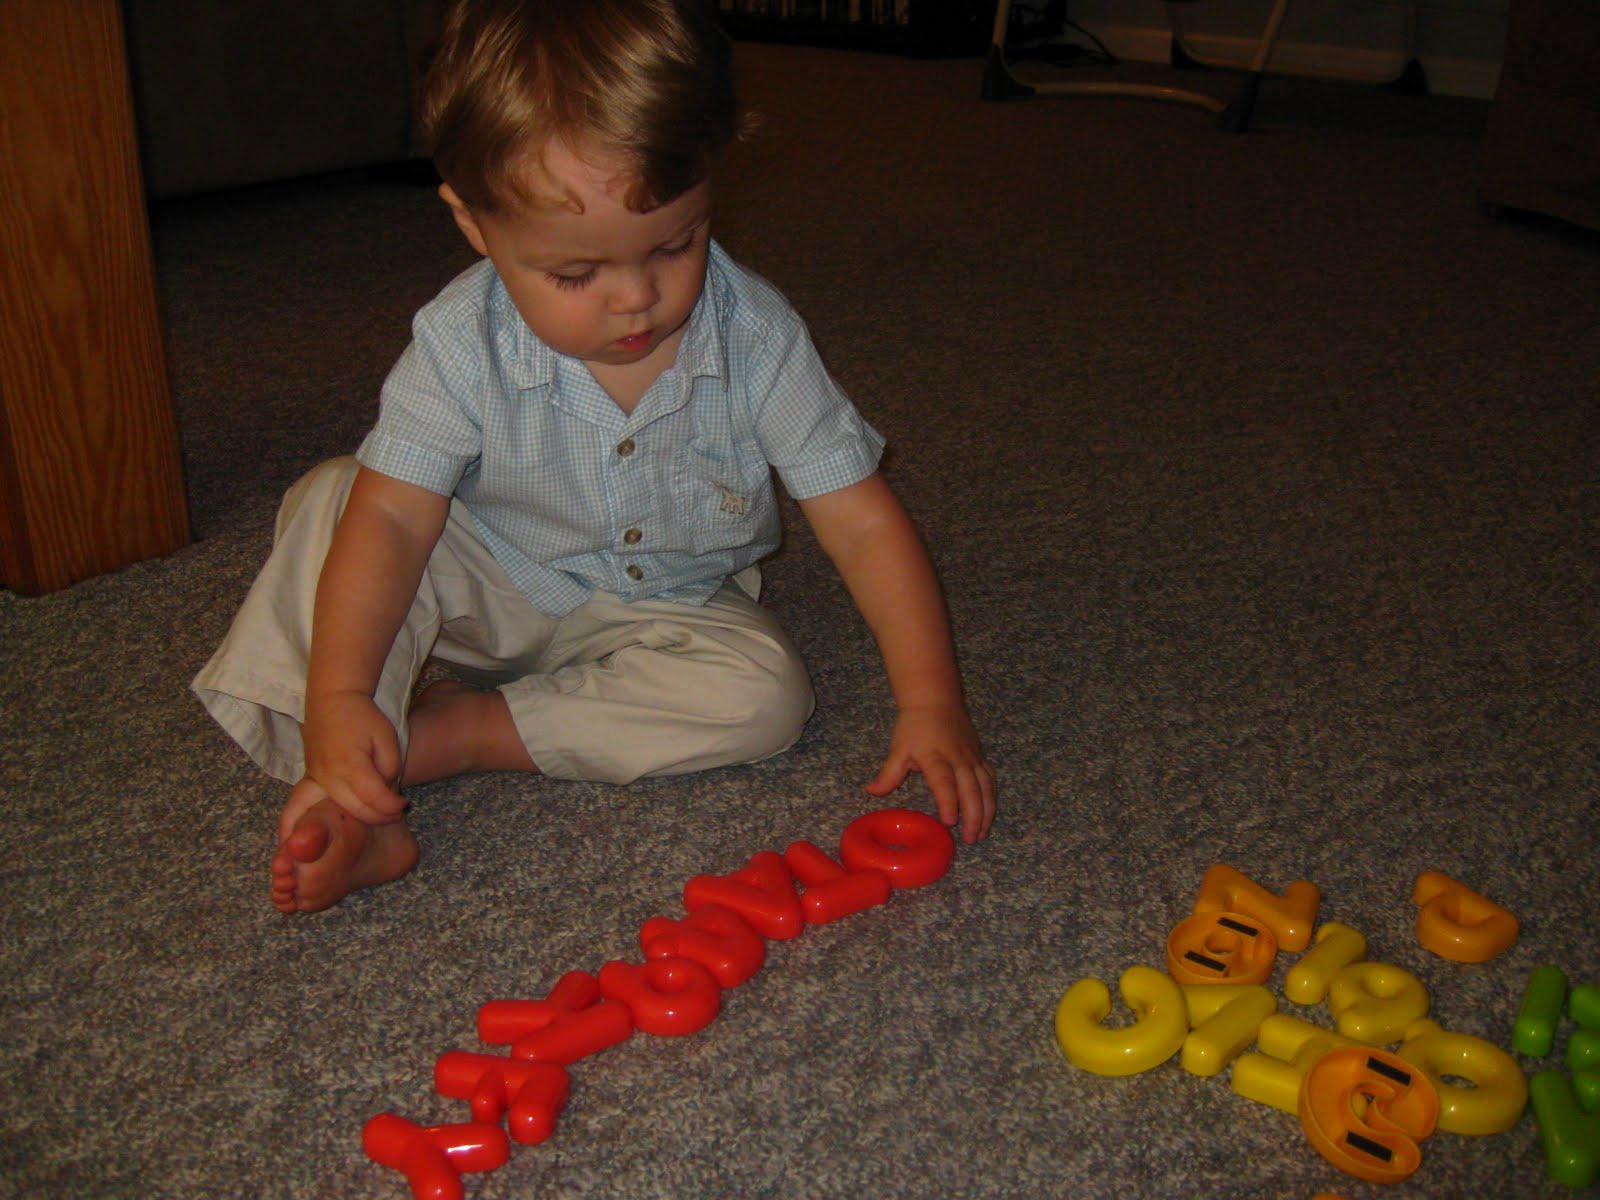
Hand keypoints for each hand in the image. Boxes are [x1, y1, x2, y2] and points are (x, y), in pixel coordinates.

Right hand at [297, 689, 406, 829]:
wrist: (331, 701)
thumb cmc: (362, 716)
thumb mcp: (386, 737)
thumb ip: (389, 766)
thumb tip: (386, 789)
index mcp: (350, 763)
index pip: (373, 796)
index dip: (391, 805)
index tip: (404, 804)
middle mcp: (329, 775)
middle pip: (355, 809)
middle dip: (379, 816)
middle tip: (396, 813)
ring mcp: (317, 779)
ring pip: (339, 809)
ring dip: (362, 817)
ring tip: (381, 814)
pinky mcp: (312, 779)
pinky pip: (322, 803)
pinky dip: (338, 812)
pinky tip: (350, 815)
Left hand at [865, 701, 995, 844]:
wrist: (936, 700)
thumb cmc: (914, 726)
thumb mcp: (898, 748)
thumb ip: (888, 773)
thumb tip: (871, 792)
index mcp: (935, 756)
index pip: (944, 782)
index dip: (948, 802)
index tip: (949, 821)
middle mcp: (957, 758)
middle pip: (970, 789)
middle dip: (973, 816)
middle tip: (969, 839)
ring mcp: (972, 757)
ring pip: (985, 787)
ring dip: (986, 811)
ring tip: (981, 833)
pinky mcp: (980, 756)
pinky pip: (990, 779)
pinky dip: (992, 798)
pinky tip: (988, 814)